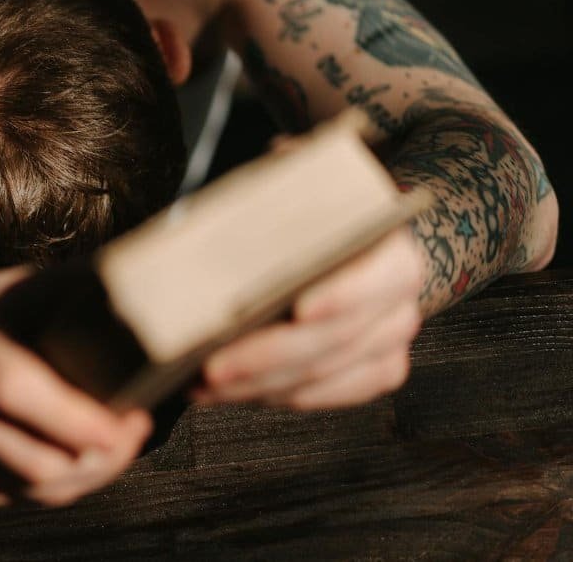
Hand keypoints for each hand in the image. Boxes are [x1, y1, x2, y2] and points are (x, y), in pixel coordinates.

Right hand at [0, 267, 150, 506]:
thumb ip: (76, 291)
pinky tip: (73, 461)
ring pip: (29, 487)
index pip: (18, 389)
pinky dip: (51, 488)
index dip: (78, 418)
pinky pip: (10, 499)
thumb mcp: (19, 287)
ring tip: (114, 445)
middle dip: (100, 457)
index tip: (132, 420)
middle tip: (133, 432)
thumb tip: (150, 299)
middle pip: (33, 458)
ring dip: (84, 475)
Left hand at [192, 226, 424, 409]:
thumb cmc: (313, 226)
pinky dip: (271, 394)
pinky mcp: (376, 370)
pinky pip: (324, 395)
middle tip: (214, 366)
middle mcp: (397, 297)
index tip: (298, 309)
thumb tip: (204, 236)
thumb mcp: (292, 205)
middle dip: (267, 357)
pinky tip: (230, 391)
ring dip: (257, 383)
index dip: (341, 295)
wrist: (353, 247)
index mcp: (389, 247)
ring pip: (322, 374)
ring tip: (204, 382)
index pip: (376, 276)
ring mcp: (389, 338)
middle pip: (336, 337)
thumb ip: (270, 219)